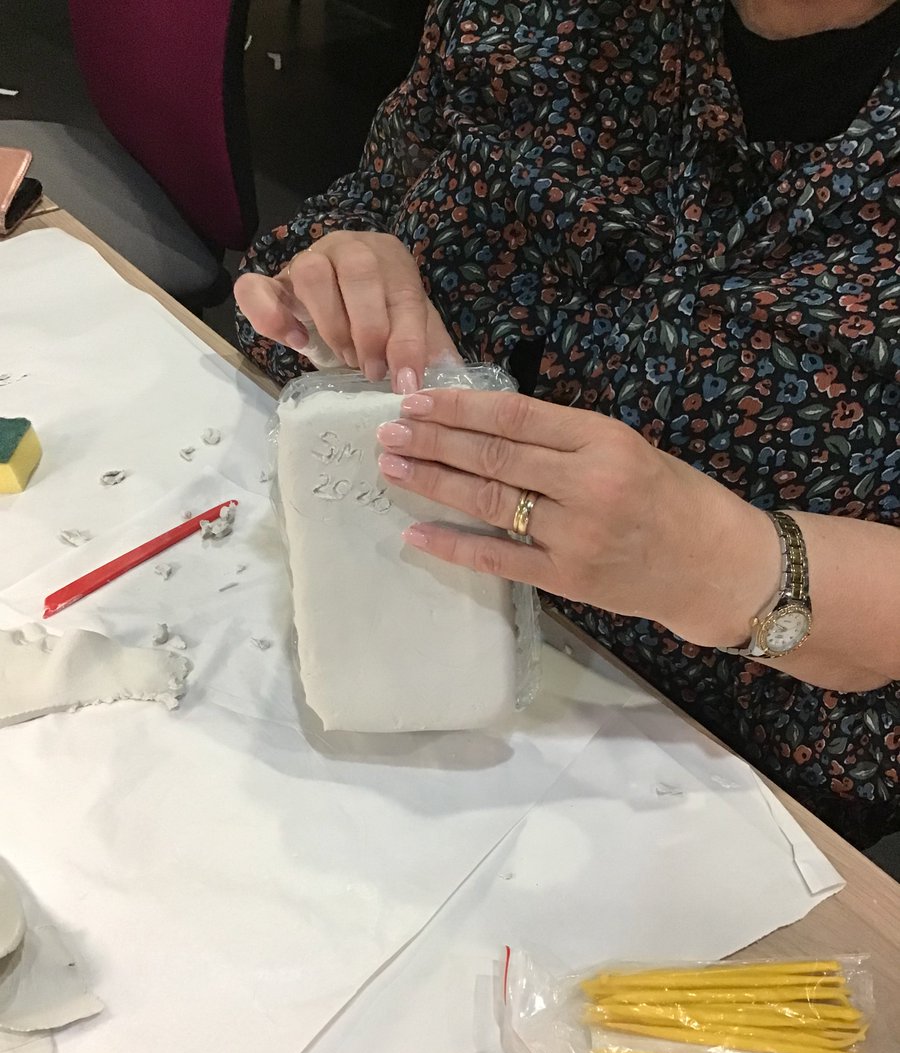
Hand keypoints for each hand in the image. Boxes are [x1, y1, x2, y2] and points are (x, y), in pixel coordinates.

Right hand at [233, 231, 459, 391]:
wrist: (344, 309)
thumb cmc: (382, 324)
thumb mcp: (413, 334)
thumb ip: (431, 352)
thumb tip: (450, 382)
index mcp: (391, 260)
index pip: (403, 293)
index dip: (406, 342)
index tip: (405, 382)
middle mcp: (349, 249)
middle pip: (358, 270)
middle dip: (369, 329)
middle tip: (371, 370)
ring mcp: (307, 260)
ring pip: (311, 273)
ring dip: (331, 324)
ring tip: (343, 358)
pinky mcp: (273, 282)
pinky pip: (256, 287)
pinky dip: (270, 316)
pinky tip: (294, 342)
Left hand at [375, 388, 780, 647]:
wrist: (714, 566)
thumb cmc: (671, 497)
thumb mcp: (626, 446)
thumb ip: (563, 438)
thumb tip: (486, 423)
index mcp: (602, 439)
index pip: (514, 415)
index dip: (459, 406)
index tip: (417, 400)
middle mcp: (587, 483)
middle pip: (492, 455)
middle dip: (433, 440)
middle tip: (388, 431)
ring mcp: (575, 534)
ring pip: (488, 502)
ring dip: (433, 483)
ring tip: (394, 467)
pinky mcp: (566, 577)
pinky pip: (497, 558)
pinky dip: (453, 545)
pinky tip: (416, 530)